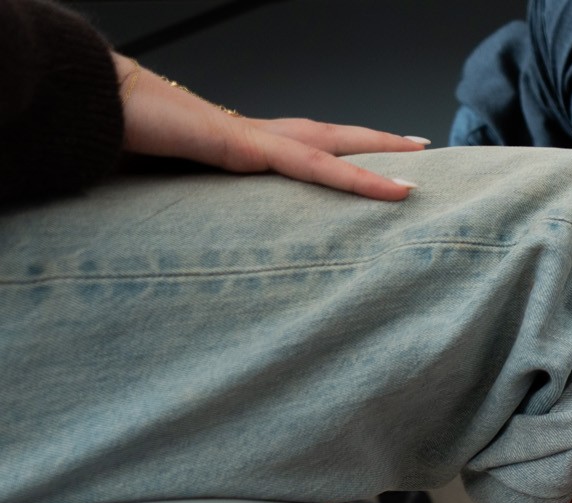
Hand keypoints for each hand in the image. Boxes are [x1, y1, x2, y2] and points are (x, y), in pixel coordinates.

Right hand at [113, 55, 423, 199]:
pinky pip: (312, 163)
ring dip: (376, 153)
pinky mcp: (245, 145)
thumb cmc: (123, 151)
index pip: (301, 151)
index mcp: (238, 149)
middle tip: (420, 150)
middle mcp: (252, 137)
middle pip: (328, 137)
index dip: (338, 157)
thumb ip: (204, 219)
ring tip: (419, 161)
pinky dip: (354, 176)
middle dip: (373, 144)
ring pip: (329, 144)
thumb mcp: (175, 197)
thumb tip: (215, 259)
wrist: (92, 113)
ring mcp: (251, 137)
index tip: (371, 166)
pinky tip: (389, 186)